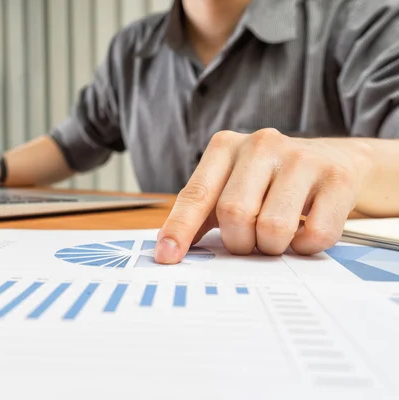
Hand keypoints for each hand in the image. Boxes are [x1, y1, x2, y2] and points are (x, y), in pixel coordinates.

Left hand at [155, 129, 374, 262]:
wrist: (333, 159)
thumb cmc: (269, 180)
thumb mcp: (229, 185)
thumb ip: (201, 213)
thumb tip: (169, 250)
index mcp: (225, 147)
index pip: (196, 194)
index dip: (180, 229)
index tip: (167, 256)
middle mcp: (261, 145)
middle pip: (234, 214)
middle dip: (238, 242)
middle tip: (248, 241)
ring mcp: (301, 158)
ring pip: (273, 228)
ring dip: (271, 247)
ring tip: (275, 235)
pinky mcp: (337, 178)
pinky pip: (314, 235)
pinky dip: (305, 247)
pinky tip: (303, 231)